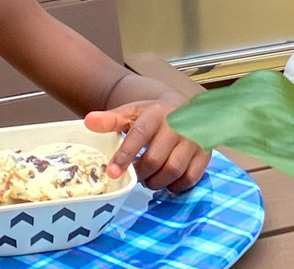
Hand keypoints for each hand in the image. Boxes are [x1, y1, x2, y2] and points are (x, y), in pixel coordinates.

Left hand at [85, 99, 210, 192]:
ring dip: (156, 181)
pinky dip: (175, 185)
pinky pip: (190, 178)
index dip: (124, 156)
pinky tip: (167, 180)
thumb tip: (88, 121)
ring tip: (149, 178)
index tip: (111, 173)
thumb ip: (110, 120)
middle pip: (155, 160)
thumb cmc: (152, 114)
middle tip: (134, 175)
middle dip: (140, 173)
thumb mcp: (131, 113)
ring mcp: (194, 141)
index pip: (139, 136)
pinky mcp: (205, 154)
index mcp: (156, 113)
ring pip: (173, 171)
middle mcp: (178, 125)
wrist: (183, 108)